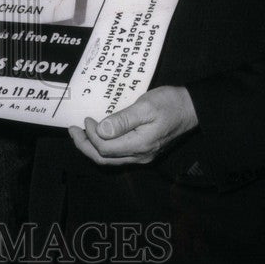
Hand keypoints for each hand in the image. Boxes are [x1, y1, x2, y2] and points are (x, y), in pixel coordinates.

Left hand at [68, 86, 197, 164]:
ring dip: (92, 147)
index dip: (90, 136)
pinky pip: (118, 155)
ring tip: (81, 133)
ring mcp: (142, 155)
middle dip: (84, 145)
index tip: (86, 119)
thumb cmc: (170, 104)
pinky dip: (104, 147)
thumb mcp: (145, 107)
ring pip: (110, 159)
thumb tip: (101, 130)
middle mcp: (139, 156)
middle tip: (72, 130)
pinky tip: (99, 136)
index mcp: (139, 145)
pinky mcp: (144, 150)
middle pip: (103, 158)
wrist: (191, 108)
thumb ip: (122, 120)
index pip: (104, 148)